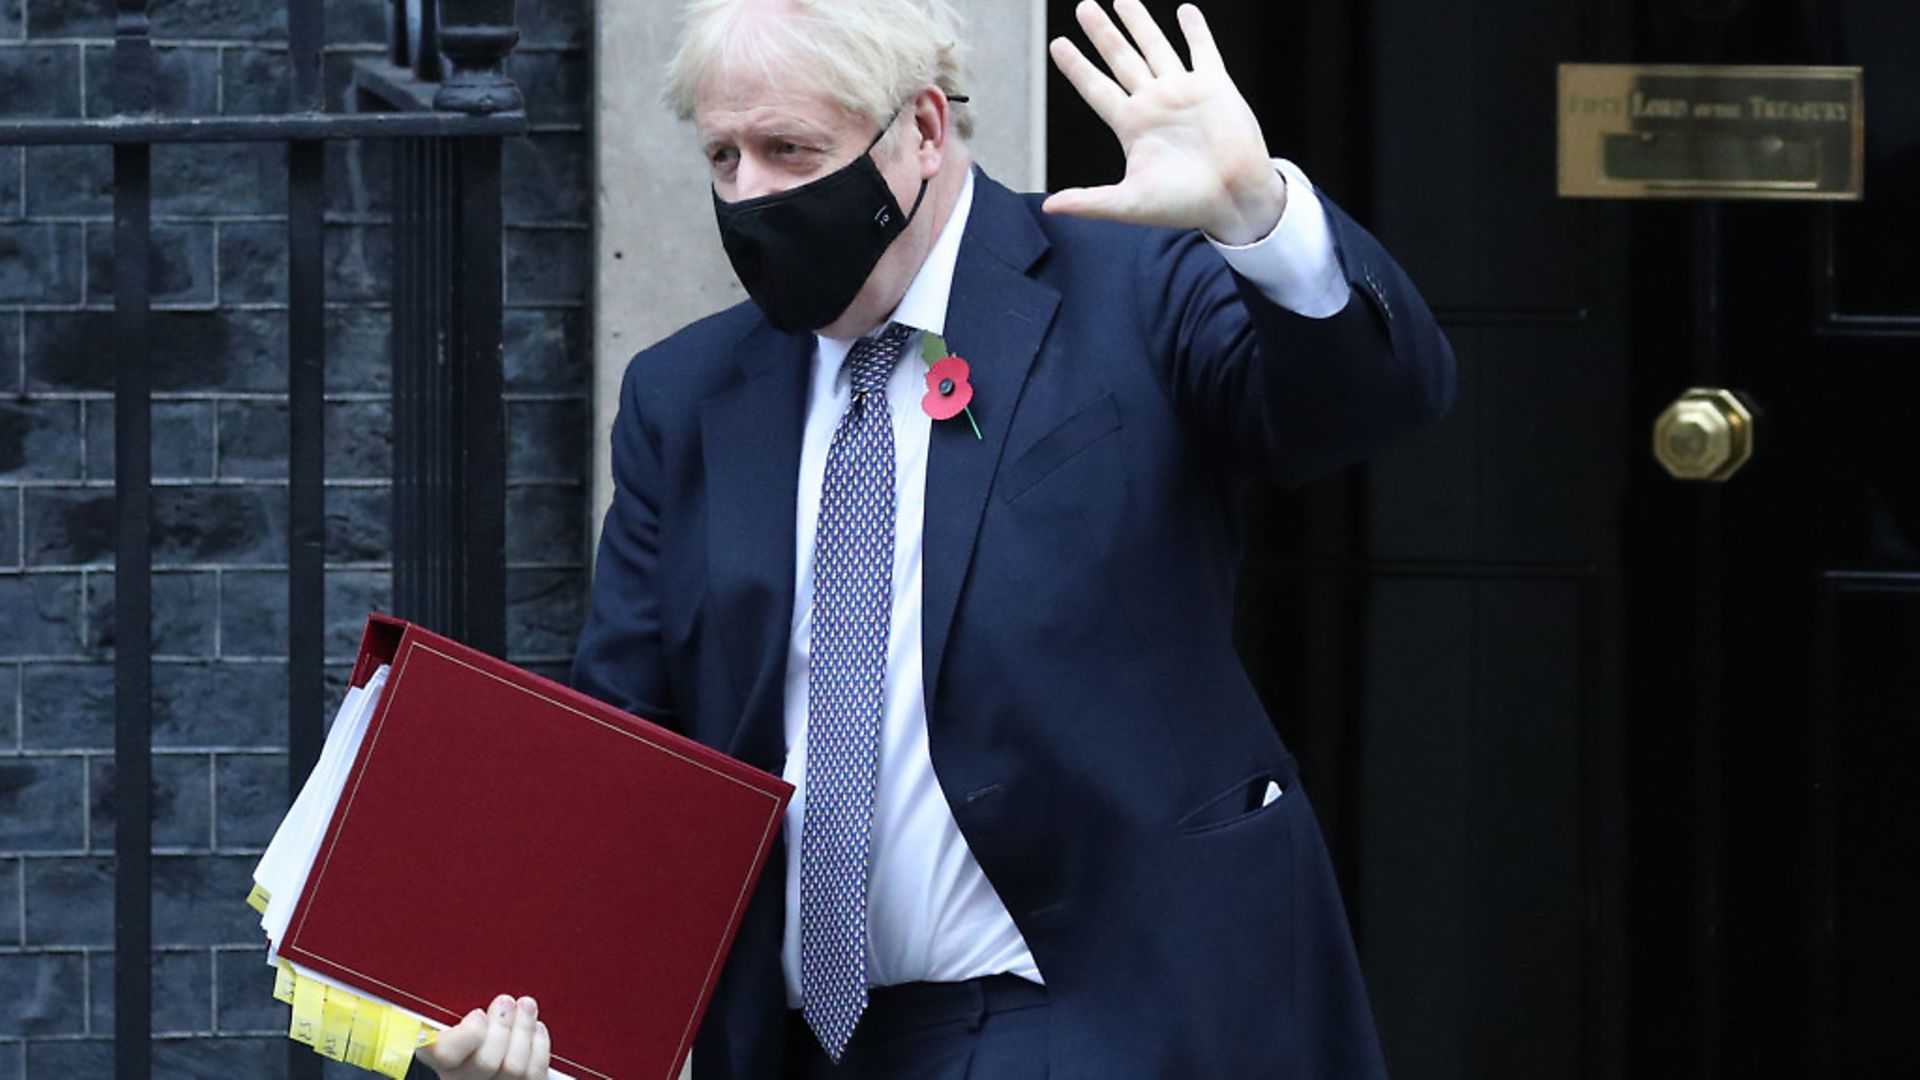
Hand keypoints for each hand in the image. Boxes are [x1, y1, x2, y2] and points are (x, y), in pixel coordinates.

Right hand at [417, 993, 551, 1079]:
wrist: (484, 1055)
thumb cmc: (463, 1027)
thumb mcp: (446, 1009)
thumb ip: (449, 1000)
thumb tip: (449, 973)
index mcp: (437, 1054)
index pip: (441, 1053)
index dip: (464, 1036)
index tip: (478, 1014)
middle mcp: (461, 1077)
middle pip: (485, 1062)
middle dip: (503, 1027)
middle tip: (506, 1002)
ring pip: (513, 1068)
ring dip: (524, 1030)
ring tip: (526, 1006)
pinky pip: (533, 1074)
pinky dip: (539, 1047)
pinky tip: (536, 1029)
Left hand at [1045, 0, 1285, 244]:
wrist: (1233, 199)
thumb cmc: (1184, 204)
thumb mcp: (1129, 203)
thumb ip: (1089, 201)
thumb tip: (1048, 207)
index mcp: (1132, 126)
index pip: (1096, 88)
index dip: (1076, 67)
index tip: (1058, 45)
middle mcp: (1154, 103)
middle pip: (1121, 59)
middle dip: (1102, 33)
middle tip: (1084, 7)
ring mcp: (1184, 92)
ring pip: (1156, 48)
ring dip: (1139, 23)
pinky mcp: (1215, 87)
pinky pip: (1203, 51)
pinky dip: (1195, 31)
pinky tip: (1186, 11)